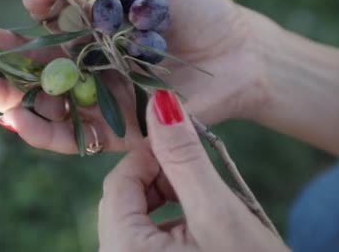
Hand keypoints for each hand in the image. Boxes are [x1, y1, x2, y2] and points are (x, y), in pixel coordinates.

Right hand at [0, 0, 273, 153]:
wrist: (238, 53)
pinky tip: (12, 117)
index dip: (29, 2)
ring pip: (34, 100)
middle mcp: (78, 61)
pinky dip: (40, 130)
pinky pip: (68, 136)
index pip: (40, 16)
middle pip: (21, 60)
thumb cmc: (195, 7)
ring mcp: (90, 98)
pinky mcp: (109, 132)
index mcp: (83, 24)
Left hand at [98, 89, 286, 251]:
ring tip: (207, 203)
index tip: (188, 145)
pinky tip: (203, 226)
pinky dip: (172, 222)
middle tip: (202, 176)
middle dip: (163, 179)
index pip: (120, 181)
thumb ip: (185, 158)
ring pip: (137, 216)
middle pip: (125, 199)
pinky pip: (147, 238)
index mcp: (122, 251)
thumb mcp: (218, 213)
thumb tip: (159, 102)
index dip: (153, 155)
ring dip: (169, 199)